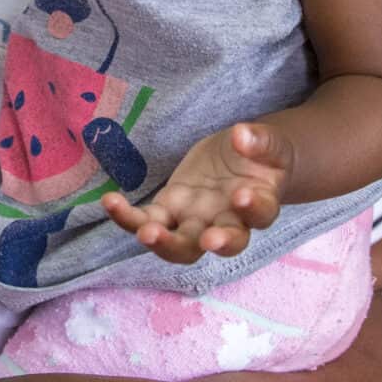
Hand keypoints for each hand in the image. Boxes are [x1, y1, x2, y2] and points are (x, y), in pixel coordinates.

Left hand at [103, 121, 290, 262]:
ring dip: (164, 243)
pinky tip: (111, 201)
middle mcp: (229, 222)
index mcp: (261, 204)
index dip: (253, 209)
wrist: (242, 159)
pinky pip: (148, 221)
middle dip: (212, 243)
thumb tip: (242, 135)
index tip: (241, 195)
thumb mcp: (270, 143)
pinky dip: (128, 217)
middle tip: (205, 240)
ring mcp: (197, 222)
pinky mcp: (170, 211)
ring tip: (146, 232)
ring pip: (182, 245)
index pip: (261, 214)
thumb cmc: (261, 155)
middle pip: (223, 244)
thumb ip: (261, 141)